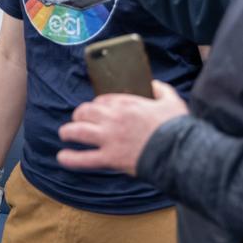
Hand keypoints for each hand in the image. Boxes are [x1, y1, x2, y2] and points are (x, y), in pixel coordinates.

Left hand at [57, 81, 187, 175]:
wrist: (179, 152)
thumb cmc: (177, 128)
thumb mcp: (172, 101)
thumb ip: (161, 90)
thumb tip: (154, 84)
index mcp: (127, 104)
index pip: (102, 101)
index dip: (97, 106)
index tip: (97, 110)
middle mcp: (113, 119)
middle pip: (86, 112)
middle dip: (80, 115)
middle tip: (78, 120)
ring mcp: (109, 139)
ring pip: (78, 131)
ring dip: (68, 132)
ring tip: (65, 134)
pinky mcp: (110, 158)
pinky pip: (84, 159)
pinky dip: (70, 158)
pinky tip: (62, 157)